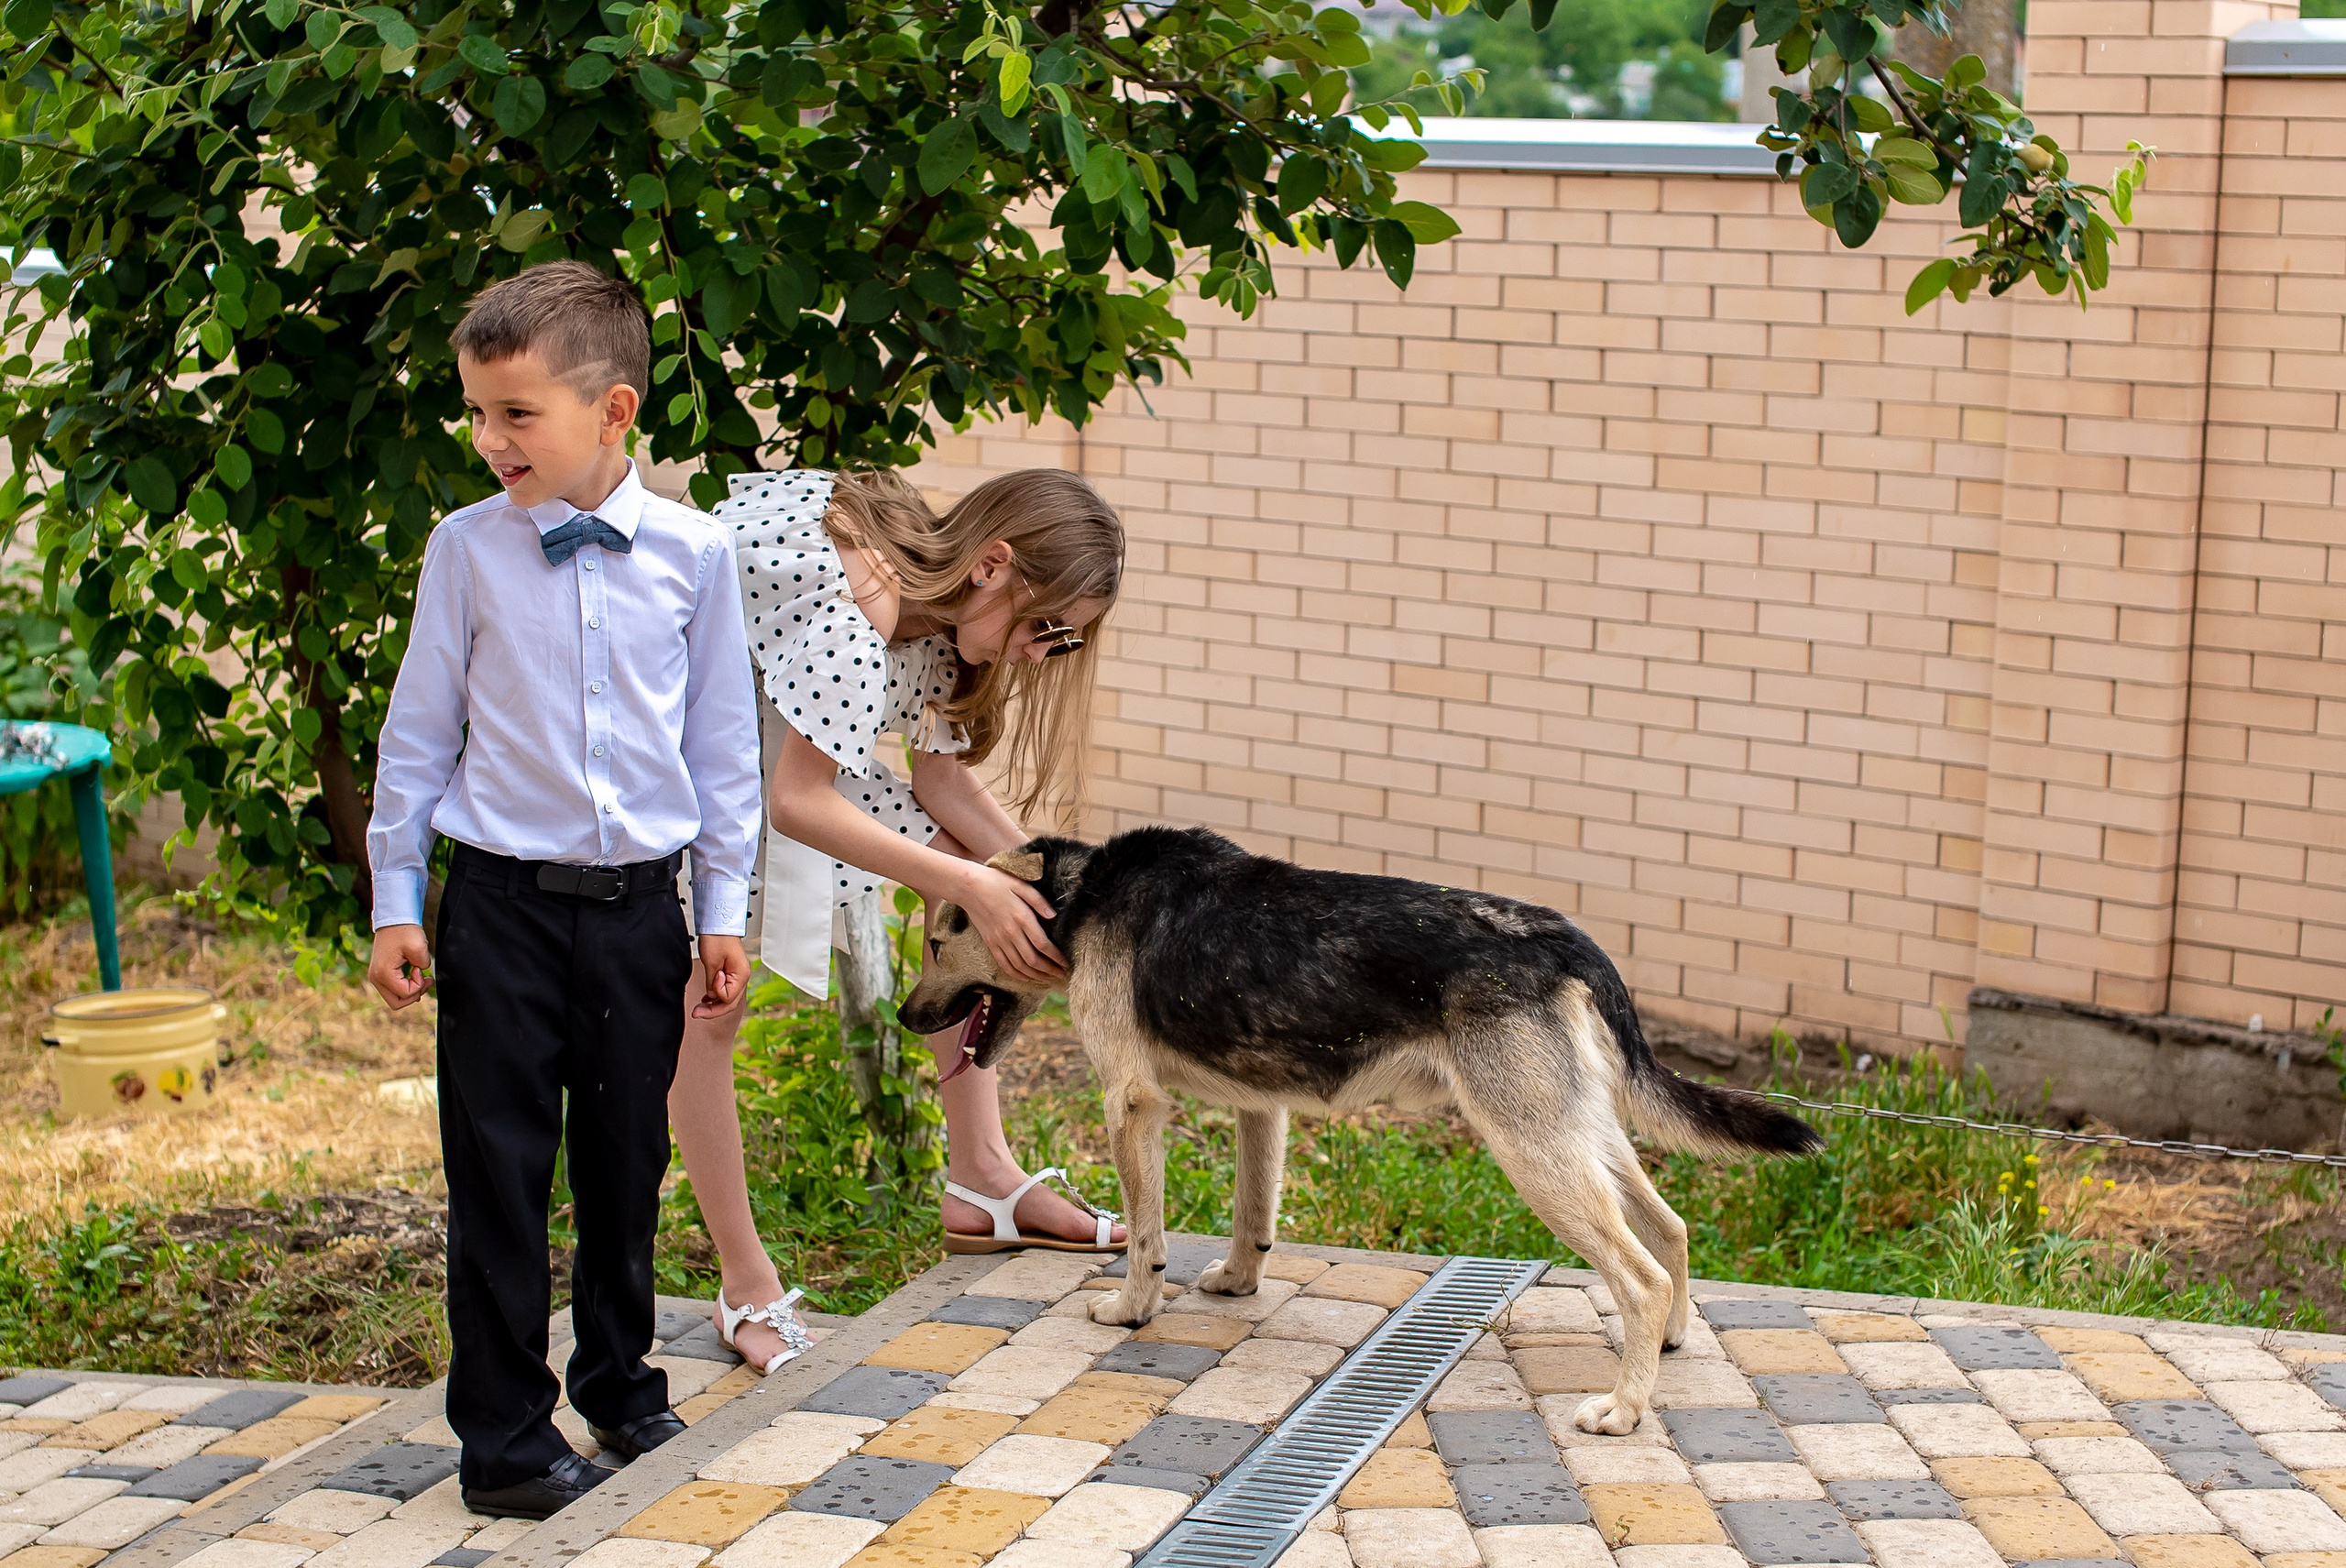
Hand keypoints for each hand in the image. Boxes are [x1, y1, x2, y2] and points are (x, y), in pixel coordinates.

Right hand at [368, 925, 432, 1009]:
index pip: (405, 994)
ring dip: (410, 992)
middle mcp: (375, 978)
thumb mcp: (419, 947)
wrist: (394, 918)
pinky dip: (405, 987)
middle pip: (396, 1003)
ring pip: (394, 998)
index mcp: (383, 974)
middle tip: (426, 980)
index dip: (419, 985)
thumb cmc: (405, 930)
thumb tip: (420, 974)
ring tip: (421, 977)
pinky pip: (393, 989)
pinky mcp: (380, 973)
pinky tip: (415, 976)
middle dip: (414, 995)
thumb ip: (423, 965)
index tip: (420, 968)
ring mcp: (376, 976)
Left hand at [694, 935, 750, 1018]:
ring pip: (727, 999)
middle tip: (696, 1013)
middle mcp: (742, 978)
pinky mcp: (731, 973)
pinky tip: (707, 999)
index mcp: (741, 975)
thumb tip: (711, 996)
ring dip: (714, 1005)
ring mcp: (737, 976)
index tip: (711, 980)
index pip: (728, 998)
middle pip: (730, 1003)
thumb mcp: (711, 962)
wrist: (718, 924)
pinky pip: (725, 990)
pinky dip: (716, 997)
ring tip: (699, 1008)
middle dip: (713, 1011)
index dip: (715, 994)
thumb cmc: (718, 938)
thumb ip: (712, 983)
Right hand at [953, 862, 1064, 984]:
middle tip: (1061, 975)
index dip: (1056, 957)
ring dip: (1035, 975)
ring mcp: (998, 940)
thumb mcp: (1020, 885)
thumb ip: (1038, 900)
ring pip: (1019, 965)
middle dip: (1049, 970)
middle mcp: (1010, 933)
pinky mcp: (990, 943)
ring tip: (1047, 979)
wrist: (968, 887)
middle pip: (1033, 959)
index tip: (1065, 963)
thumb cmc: (996, 882)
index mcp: (1021, 917)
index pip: (1043, 944)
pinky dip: (1016, 974)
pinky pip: (1004, 964)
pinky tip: (1026, 977)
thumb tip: (1053, 915)